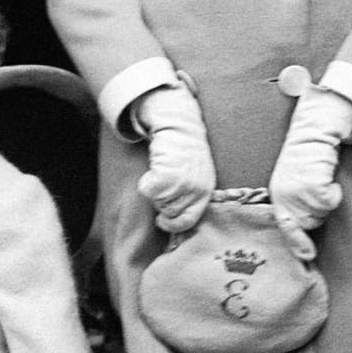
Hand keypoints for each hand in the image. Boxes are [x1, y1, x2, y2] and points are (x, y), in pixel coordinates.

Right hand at [134, 82, 216, 232]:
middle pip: (168, 212)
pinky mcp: (166, 174)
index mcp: (205, 192)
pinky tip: (154, 168)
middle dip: (161, 201)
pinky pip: (148, 190)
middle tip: (164, 181)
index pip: (189, 221)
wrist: (180, 127)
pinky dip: (146, 181)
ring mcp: (181, 183)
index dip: (173, 225)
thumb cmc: (186, 153)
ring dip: (154, 190)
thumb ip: (191, 197)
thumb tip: (172, 220)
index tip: (162, 221)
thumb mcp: (198, 177)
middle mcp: (196, 190)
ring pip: (157, 201)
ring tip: (162, 171)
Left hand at [269, 89, 351, 247]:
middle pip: (311, 223)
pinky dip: (335, 192)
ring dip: (326, 201)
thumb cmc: (304, 163)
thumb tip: (306, 248)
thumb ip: (294, 210)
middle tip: (316, 190)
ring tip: (320, 180)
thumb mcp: (291, 187)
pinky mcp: (312, 185)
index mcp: (277, 199)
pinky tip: (329, 178)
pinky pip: (331, 201)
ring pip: (322, 212)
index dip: (297, 242)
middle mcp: (284, 197)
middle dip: (318, 212)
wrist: (311, 137)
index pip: (285, 226)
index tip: (308, 255)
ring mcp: (297, 192)